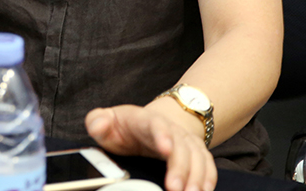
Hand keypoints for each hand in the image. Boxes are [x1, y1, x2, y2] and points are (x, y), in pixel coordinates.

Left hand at [86, 105, 216, 190]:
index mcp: (146, 121)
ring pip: (197, 156)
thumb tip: (98, 125)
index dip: (162, 136)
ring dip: (197, 176)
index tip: (165, 150)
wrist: (150, 123)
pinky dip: (209, 177)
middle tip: (175, 188)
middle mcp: (171, 129)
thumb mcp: (107, 121)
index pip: (156, 125)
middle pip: (181, 146)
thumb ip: (97, 121)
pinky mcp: (195, 152)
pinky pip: (207, 163)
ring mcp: (185, 140)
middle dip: (180, 167)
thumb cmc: (126, 127)